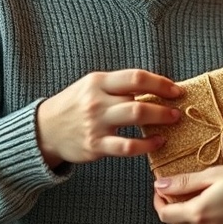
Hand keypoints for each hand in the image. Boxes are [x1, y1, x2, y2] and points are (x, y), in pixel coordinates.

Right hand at [36, 69, 182, 167]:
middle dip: (164, 104)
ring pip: (135, 118)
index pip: (136, 77)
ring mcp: (96, 124)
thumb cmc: (75, 106)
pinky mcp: (96, 145)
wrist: (44, 130)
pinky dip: (147, 144)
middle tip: (178, 109)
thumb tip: (156, 87)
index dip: (160, 83)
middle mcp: (97, 101)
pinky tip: (158, 142)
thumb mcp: (91, 86)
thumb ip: (118, 86)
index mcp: (98, 81)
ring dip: (160, 119)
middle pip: (139, 98)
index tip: (176, 90)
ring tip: (172, 122)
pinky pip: (127, 146)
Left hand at [153, 165, 222, 223]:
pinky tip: (216, 216)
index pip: (164, 214)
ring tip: (203, 202)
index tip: (162, 190)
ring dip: (188, 221)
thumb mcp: (214, 175)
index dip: (159, 201)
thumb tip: (159, 184)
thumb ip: (184, 182)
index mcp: (198, 213)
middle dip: (174, 209)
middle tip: (183, 192)